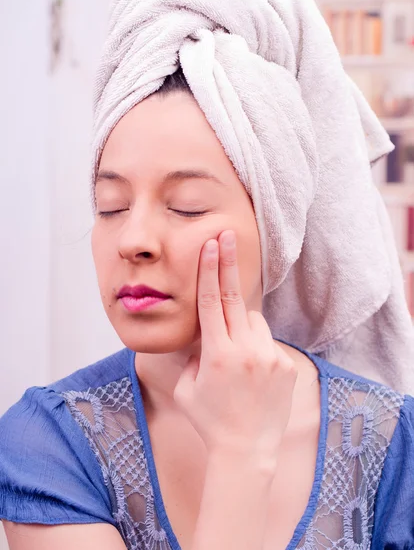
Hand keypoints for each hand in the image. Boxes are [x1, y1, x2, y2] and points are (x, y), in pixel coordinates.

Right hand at [173, 230, 297, 465]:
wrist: (246, 451)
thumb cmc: (208, 420)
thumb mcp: (186, 386)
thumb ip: (192, 355)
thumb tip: (201, 333)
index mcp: (218, 354)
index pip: (211, 302)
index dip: (210, 270)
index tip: (212, 246)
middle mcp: (246, 351)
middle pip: (235, 298)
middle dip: (229, 265)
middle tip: (228, 235)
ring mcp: (270, 357)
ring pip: (253, 320)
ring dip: (241, 323)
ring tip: (234, 356)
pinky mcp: (285, 366)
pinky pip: (268, 341)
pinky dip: (256, 345)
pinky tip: (251, 373)